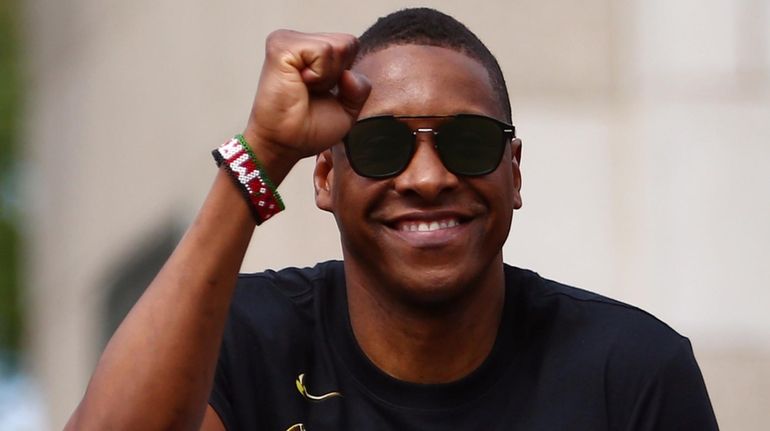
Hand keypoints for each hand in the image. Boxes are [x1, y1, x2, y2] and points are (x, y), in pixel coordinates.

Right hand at [243, 30, 371, 178]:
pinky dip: (319, 74)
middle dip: (338, 75)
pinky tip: (300, 83)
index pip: (350, 46)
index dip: (345, 75)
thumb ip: (360, 88)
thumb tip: (348, 73)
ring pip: (337, 46)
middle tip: (312, 92)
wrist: (284, 144)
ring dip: (327, 77)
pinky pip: (323, 51)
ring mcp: (288, 40)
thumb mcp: (347, 109)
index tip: (322, 93)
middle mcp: (299, 42)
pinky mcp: (281, 46)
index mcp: (312, 52)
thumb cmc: (307, 129)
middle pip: (348, 43)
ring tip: (304, 88)